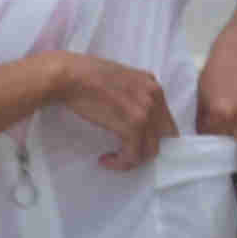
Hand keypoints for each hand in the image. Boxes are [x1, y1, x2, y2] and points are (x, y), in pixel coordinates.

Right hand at [50, 54, 180, 170]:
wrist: (70, 76)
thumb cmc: (86, 75)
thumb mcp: (121, 77)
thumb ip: (135, 93)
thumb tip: (135, 115)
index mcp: (152, 85)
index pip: (166, 120)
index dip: (153, 135)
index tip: (136, 142)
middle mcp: (154, 97)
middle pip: (163, 137)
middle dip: (145, 147)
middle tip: (126, 151)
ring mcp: (145, 112)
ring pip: (150, 150)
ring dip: (131, 158)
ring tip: (114, 158)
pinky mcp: (132, 126)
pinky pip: (133, 155)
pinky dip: (120, 162)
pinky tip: (106, 160)